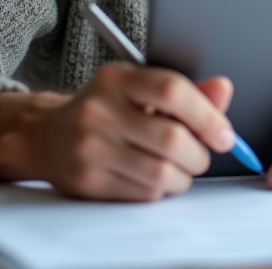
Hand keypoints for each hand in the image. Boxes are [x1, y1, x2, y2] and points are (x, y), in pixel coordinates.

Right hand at [0, 62, 235, 200]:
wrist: (48, 135)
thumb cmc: (107, 109)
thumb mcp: (141, 89)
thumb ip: (186, 92)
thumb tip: (224, 89)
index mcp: (117, 78)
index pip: (172, 90)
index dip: (208, 115)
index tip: (224, 134)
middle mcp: (99, 109)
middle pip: (172, 139)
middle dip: (200, 154)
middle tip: (202, 154)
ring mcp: (90, 147)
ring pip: (161, 173)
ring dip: (183, 177)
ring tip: (179, 168)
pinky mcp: (87, 180)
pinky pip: (144, 194)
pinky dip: (160, 190)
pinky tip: (152, 177)